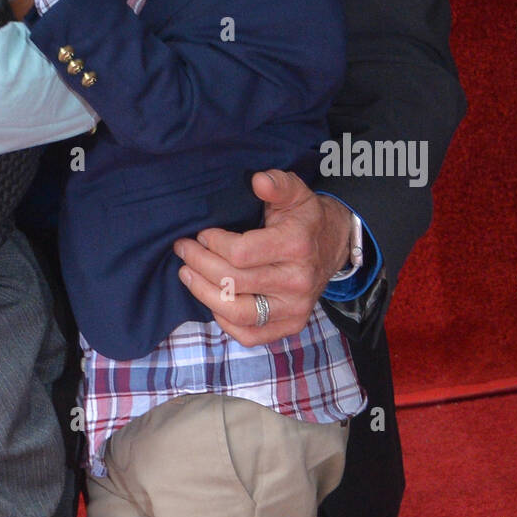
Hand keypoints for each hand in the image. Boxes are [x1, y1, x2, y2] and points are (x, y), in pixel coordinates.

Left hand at [173, 168, 353, 345]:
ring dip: (204, 293)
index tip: (202, 234)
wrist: (333, 245)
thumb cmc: (304, 218)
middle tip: (183, 249)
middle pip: (233, 282)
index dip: (213, 244)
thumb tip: (259, 180)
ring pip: (238, 313)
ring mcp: (294, 309)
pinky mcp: (290, 326)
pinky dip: (225, 322)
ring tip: (186, 274)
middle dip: (199, 264)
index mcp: (296, 245)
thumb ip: (277, 183)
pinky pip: (250, 336)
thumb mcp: (295, 192)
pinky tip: (213, 300)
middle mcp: (297, 281)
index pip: (240, 253)